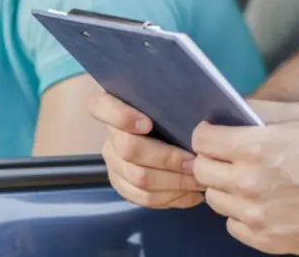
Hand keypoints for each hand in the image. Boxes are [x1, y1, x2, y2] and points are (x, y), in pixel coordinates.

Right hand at [88, 92, 203, 208]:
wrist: (165, 136)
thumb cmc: (170, 112)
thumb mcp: (167, 101)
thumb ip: (171, 102)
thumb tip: (197, 118)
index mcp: (112, 106)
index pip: (100, 107)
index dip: (121, 117)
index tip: (148, 124)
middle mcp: (109, 136)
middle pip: (129, 149)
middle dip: (166, 158)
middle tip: (194, 161)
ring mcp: (113, 163)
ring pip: (138, 178)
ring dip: (173, 182)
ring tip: (198, 180)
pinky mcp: (122, 185)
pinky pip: (143, 197)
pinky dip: (170, 198)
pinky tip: (191, 194)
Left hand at [191, 101, 298, 255]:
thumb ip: (258, 111)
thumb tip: (230, 109)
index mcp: (253, 148)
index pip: (201, 140)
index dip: (206, 135)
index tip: (214, 136)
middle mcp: (248, 182)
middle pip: (201, 170)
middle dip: (211, 161)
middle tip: (229, 160)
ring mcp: (255, 215)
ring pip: (214, 200)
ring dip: (226, 189)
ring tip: (249, 184)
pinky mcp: (267, 240)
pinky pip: (232, 226)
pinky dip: (241, 216)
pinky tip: (260, 206)